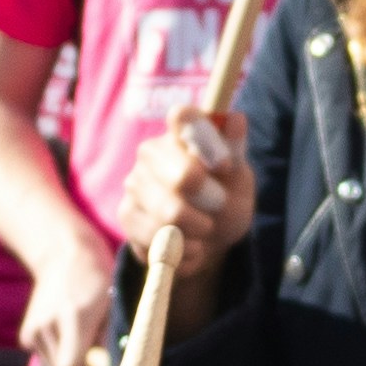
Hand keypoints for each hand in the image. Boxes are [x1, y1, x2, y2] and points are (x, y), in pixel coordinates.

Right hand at [20, 225, 123, 365]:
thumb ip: (110, 340)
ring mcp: (33, 331)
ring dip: (73, 362)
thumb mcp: (112, 305)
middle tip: (99, 353)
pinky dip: (61, 353)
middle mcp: (47, 326)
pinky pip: (49, 359)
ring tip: (83, 334)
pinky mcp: (27, 335)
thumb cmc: (97, 278)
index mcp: (73, 318)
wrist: (62, 255)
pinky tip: (67, 330)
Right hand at [123, 114, 252, 262]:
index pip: (183, 116)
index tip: (225, 165)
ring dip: (198, 229)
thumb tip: (237, 118)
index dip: (207, 139)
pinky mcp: (126, 213)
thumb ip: (235, 151)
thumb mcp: (238, 179)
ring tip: (205, 228)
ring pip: (171, 213)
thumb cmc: (224, 201)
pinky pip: (158, 238)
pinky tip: (190, 244)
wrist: (207, 241)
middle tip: (219, 206)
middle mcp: (151, 151)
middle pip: (184, 176)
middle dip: (211, 201)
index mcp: (181, 132)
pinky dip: (183, 249)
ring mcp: (134, 182)